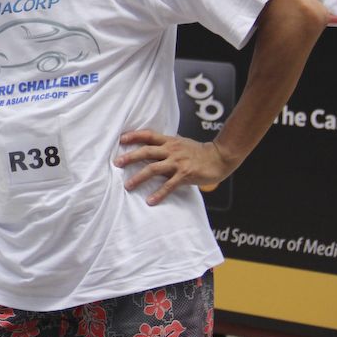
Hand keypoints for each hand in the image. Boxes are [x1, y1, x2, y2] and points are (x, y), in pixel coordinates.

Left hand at [114, 130, 233, 205]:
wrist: (219, 157)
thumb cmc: (198, 151)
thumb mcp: (181, 143)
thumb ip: (166, 145)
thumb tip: (149, 147)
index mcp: (169, 141)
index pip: (148, 135)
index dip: (134, 136)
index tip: (121, 139)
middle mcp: (171, 150)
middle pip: (146, 151)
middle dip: (130, 157)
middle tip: (116, 163)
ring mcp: (178, 162)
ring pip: (154, 168)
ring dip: (139, 177)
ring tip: (128, 186)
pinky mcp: (185, 175)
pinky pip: (169, 185)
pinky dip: (159, 193)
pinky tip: (150, 201)